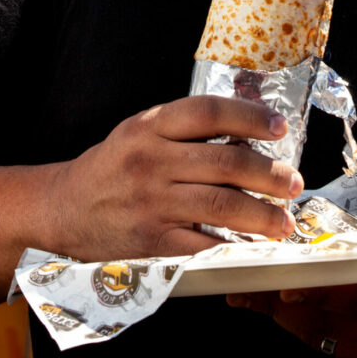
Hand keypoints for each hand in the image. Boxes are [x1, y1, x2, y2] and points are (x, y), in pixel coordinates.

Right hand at [48, 95, 303, 261]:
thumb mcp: (139, 132)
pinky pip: (202, 243)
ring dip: (262, 215)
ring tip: (284, 220)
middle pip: (225, 163)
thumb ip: (184, 131)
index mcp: (150, 126)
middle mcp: (151, 161)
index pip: (208, 112)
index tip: (279, 128)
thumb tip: (246, 137)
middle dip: (269, 175)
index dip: (249, 117)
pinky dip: (232, 245)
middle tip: (293, 183)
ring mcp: (152, 202)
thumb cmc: (112, 167)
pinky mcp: (152, 240)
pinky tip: (252, 245)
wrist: (64, 208)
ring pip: (220, 206)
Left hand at [227, 186, 356, 357]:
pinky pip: (332, 350)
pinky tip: (276, 310)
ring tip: (246, 294)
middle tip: (244, 283)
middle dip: (285, 305)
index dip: (323, 293)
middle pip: (330, 326)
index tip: (287, 280)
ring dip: (285, 319)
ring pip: (324, 341)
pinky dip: (303, 329)